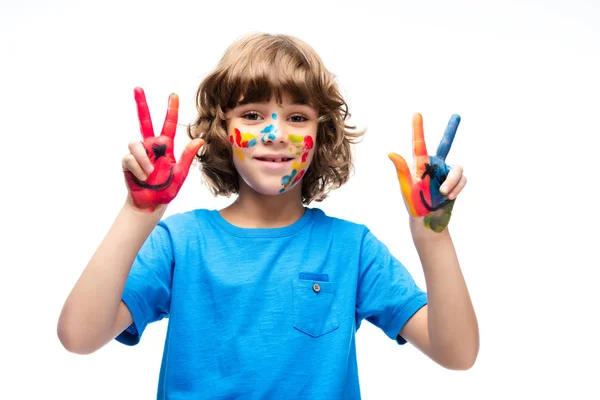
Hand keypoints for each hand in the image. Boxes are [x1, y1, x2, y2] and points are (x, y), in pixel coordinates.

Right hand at [122, 87, 203, 211]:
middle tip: (138, 88)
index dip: (171, 110)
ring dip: (143, 159)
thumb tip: (200, 139)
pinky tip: (142, 177)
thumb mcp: (180, 174)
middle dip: (141, 105)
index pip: (168, 124)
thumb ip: (188, 157)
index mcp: (165, 147)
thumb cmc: (167, 189)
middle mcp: (151, 146)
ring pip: (135, 144)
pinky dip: (138, 169)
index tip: (173, 95)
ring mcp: (138, 154)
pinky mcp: (127, 162)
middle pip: (144, 121)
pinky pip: (130, 158)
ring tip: (150, 174)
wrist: (151, 203)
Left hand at [388, 113, 465, 232]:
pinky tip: (448, 197)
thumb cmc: (413, 203)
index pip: (418, 143)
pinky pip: (462, 179)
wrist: (427, 219)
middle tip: (457, 115)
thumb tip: (390, 152)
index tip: (417, 114)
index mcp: (420, 164)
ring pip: (457, 168)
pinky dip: (456, 188)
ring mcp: (446, 173)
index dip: (418, 128)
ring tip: (443, 194)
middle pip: (445, 144)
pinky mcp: (456, 182)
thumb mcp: (406, 187)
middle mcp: (435, 165)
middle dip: (451, 130)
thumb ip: (401, 169)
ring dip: (452, 181)